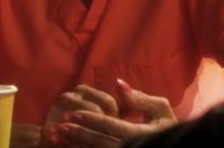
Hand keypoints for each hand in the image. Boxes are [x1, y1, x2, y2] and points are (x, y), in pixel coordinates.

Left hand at [51, 78, 177, 146]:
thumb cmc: (167, 127)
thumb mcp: (161, 109)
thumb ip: (140, 98)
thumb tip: (117, 83)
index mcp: (140, 134)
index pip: (109, 126)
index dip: (89, 119)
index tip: (71, 113)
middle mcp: (131, 147)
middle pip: (98, 142)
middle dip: (76, 134)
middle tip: (58, 125)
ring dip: (74, 145)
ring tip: (56, 137)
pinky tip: (67, 146)